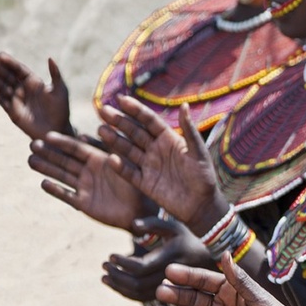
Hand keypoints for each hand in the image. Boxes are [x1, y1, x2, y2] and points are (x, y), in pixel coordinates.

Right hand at [0, 52, 73, 139]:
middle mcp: (22, 88)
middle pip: (8, 75)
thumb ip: (55, 75)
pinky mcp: (12, 111)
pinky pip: (3, 102)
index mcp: (33, 81)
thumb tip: (50, 58)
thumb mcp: (60, 90)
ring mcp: (16, 99)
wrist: (57, 129)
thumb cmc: (61, 109)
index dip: (10, 62)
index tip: (1, 55)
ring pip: (2, 87)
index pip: (19, 69)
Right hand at [29, 132, 148, 230]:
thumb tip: (107, 135)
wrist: (140, 212)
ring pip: (62, 175)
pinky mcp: (83, 203)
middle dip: (49, 152)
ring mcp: (85, 187)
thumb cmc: (138, 186)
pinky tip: (44, 183)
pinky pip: (67, 195)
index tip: (47, 135)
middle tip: (32, 144)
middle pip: (65, 160)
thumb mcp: (128, 167)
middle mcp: (89, 171)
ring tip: (30, 160)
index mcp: (99, 159)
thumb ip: (117, 152)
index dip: (63, 142)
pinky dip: (56, 190)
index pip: (77, 148)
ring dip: (46, 168)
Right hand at [97, 97, 222, 228]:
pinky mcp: (144, 182)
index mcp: (168, 139)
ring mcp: (148, 165)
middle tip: (102, 110)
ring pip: (128, 149)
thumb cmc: (204, 177)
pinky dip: (120, 167)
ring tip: (101, 129)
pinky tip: (111, 159)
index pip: (149, 121)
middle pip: (134, 132)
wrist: (202, 205)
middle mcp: (155, 149)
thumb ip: (189, 130)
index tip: (121, 100)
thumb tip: (185, 105)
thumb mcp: (198, 152)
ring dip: (114, 140)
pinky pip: (129, 173)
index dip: (136, 110)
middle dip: (119, 121)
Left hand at [102, 215, 212, 302]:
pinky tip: (115, 283)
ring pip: (138, 294)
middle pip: (136, 283)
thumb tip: (134, 226)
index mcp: (171, 259)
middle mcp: (170, 277)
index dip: (122, 262)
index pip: (141, 267)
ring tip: (105, 276)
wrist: (208, 258)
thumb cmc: (187, 238)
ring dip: (118, 286)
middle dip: (117, 275)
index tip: (110, 254)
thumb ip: (153, 223)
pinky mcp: (165, 294)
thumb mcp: (174, 226)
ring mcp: (168, 288)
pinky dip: (126, 293)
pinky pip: (142, 298)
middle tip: (104, 264)